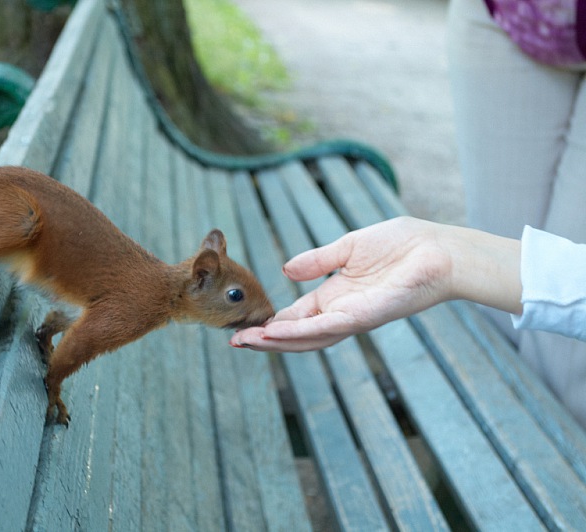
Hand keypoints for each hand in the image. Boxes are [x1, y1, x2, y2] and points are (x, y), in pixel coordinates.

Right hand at [230, 217, 520, 351]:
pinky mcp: (366, 316)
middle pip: (298, 334)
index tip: (245, 329)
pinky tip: (277, 331)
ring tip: (249, 342)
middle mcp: (342, 313)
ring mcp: (354, 317)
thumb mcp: (349, 247)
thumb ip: (318, 261)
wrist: (440, 248)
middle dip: (267, 340)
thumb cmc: (403, 245)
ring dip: (278, 341)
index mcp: (336, 297)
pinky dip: (301, 332)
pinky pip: (328, 327)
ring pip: (309, 338)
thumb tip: (286, 269)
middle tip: (236, 343)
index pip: (297, 317)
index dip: (272, 324)